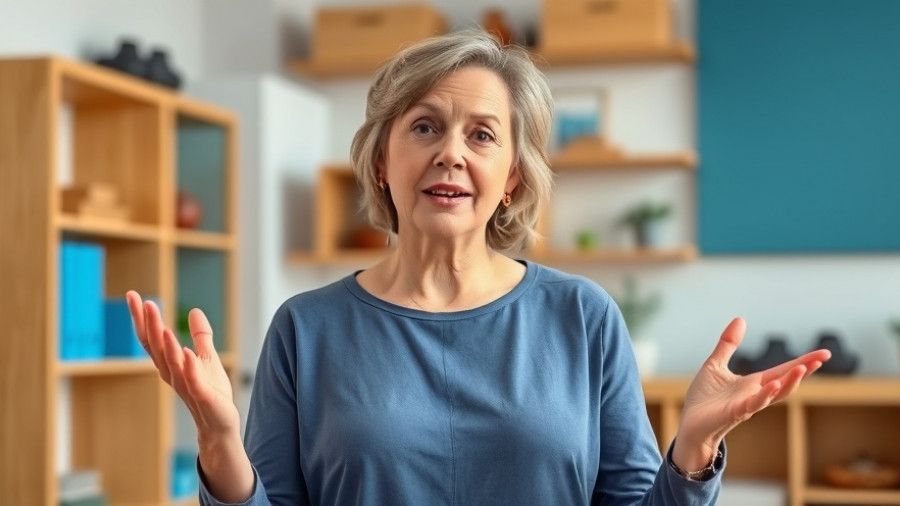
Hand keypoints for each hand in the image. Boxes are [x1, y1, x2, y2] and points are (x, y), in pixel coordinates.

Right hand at [126, 291, 240, 438]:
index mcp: (171, 363)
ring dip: (167, 345)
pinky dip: (189, 367)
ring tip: (162, 325)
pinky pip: (193, 381)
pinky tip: (187, 353)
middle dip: (150, 325)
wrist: (219, 424)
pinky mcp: (203, 396)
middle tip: (144, 302)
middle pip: (156, 347)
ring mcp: (186, 385)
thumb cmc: (211, 392)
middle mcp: (173, 374)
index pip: (152, 338)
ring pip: (172, 363)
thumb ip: (200, 336)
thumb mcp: (206, 357)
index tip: (132, 296)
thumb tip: (195, 311)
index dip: (142, 318)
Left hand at [673, 317, 830, 470]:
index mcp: (753, 382)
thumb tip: (741, 318)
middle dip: (805, 368)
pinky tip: (773, 384)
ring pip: (775, 393)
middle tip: (824, 356)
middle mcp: (756, 393)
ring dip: (789, 382)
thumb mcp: (715, 364)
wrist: (690, 423)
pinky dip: (765, 395)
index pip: (783, 370)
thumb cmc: (704, 398)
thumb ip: (728, 344)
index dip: (803, 361)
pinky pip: (754, 404)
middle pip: (786, 380)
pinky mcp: (735, 412)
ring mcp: (748, 404)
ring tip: (802, 368)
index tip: (825, 353)